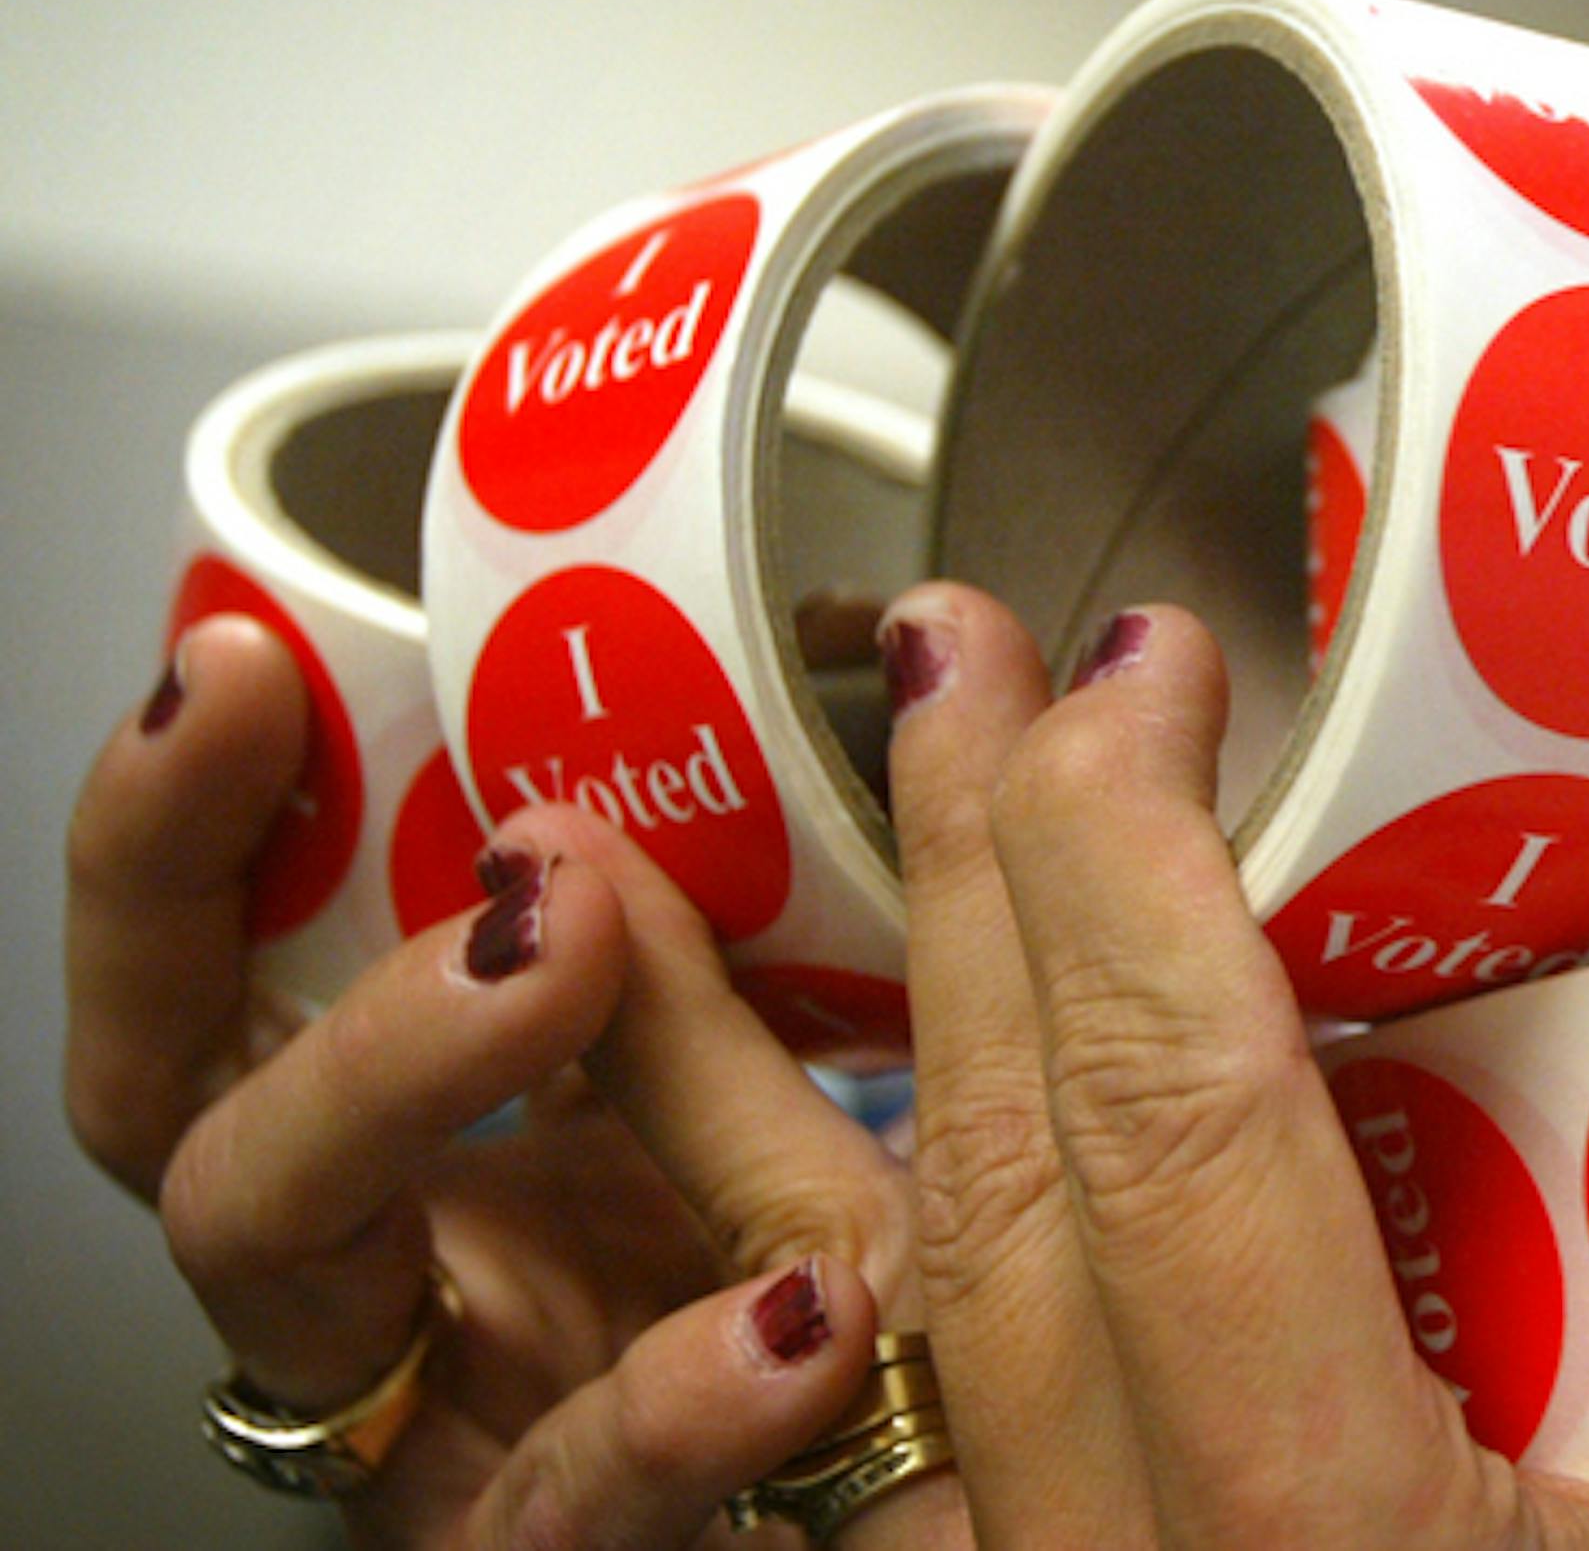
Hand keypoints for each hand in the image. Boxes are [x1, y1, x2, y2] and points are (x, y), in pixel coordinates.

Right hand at [65, 614, 963, 1547]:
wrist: (870, 1496)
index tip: (235, 664)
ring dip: (395, 1068)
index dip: (177, 836)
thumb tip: (618, 806)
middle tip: (294, 741)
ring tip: (559, 940)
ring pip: (280, 1271)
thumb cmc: (772, 1310)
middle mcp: (363, 1291)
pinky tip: (792, 1326)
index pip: (209, 990)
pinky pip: (557, 1502)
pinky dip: (669, 1406)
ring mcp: (419, 1440)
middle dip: (188, 906)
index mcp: (394, 1167)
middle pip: (175, 1107)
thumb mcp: (734, 1126)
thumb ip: (678, 998)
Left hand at [879, 582, 1588, 1547]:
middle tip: (967, 665)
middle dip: (979, 883)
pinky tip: (862, 1076)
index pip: (1172, 1150)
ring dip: (858, 1025)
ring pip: (892, 1284)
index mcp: (1320, 1545)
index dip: (1131, 879)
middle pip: (999, 1179)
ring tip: (832, 826)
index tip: (1143, 683)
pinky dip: (858, 1207)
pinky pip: (891, 1397)